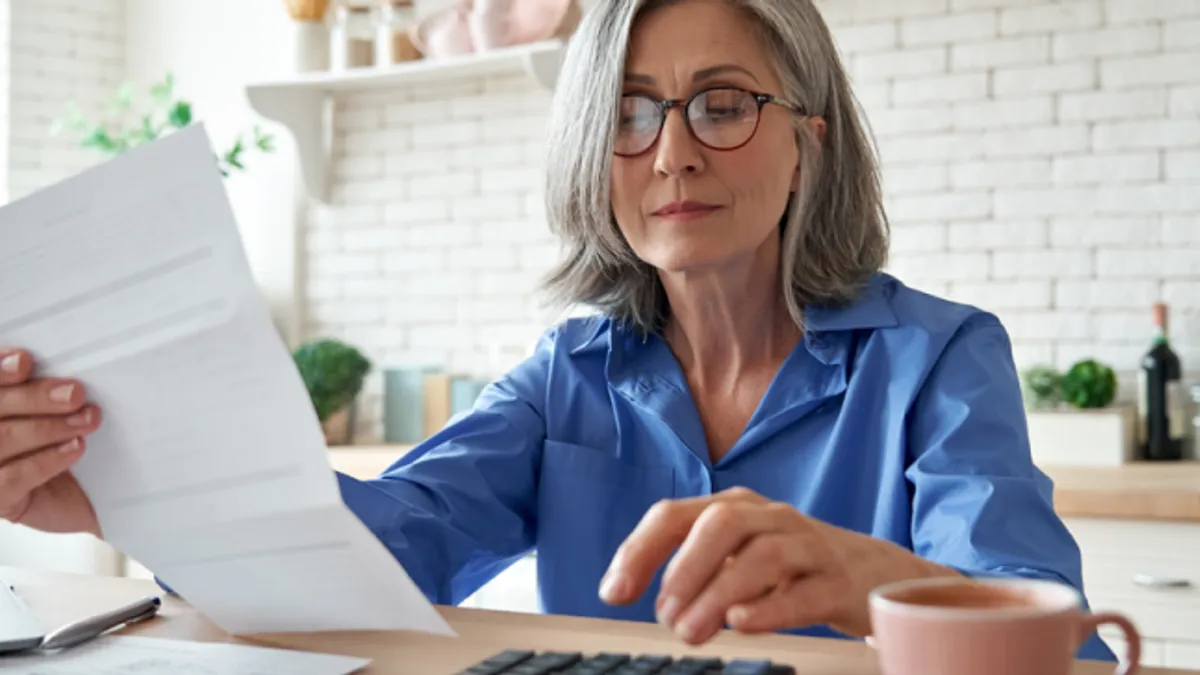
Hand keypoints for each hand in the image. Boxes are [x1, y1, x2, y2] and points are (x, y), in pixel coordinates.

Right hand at [0, 348, 102, 536]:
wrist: (79, 500)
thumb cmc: (59, 444)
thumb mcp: (52, 412)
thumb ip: (45, 392)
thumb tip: (63, 378)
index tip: (24, 361)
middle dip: (35, 397)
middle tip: (74, 394)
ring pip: (2, 439)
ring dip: (49, 427)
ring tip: (86, 420)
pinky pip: (12, 478)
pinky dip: (47, 460)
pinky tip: (75, 448)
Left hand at [598, 487, 957, 643]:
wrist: (873, 572)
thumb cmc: (791, 565)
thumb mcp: (737, 556)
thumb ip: (694, 571)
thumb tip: (653, 602)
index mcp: (735, 508)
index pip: (675, 515)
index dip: (639, 550)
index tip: (612, 592)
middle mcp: (770, 517)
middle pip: (722, 523)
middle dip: (685, 567)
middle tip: (663, 615)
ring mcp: (808, 546)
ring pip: (764, 556)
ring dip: (720, 593)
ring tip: (692, 631)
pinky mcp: (838, 581)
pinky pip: (806, 590)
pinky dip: (771, 606)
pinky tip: (742, 622)